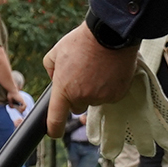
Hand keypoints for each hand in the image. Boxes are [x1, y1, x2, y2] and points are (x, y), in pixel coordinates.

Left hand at [42, 23, 138, 137]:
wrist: (109, 34)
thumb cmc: (80, 41)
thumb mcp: (55, 53)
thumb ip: (50, 70)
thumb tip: (55, 79)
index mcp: (64, 90)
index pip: (55, 119)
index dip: (53, 129)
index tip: (53, 132)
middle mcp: (82, 98)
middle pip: (77, 107)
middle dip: (77, 96)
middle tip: (81, 75)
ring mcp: (101, 98)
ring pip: (94, 100)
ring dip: (93, 90)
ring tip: (96, 68)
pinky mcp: (117, 95)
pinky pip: (109, 95)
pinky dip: (108, 87)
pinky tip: (108, 71)